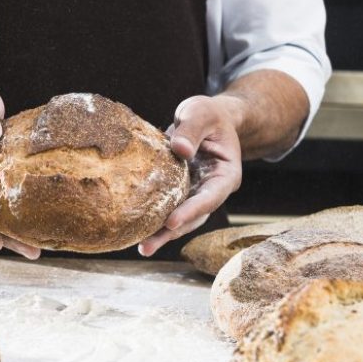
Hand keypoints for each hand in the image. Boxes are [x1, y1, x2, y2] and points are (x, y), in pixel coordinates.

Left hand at [138, 95, 241, 256]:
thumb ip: (192, 129)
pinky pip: (168, 207)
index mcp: (226, 175)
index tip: (171, 222)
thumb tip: (180, 150)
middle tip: (147, 246)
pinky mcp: (180, 191)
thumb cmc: (209, 114)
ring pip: (181, 218)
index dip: (190, 211)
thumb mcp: (202, 113)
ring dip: (161, 233)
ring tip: (141, 247)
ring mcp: (196, 192)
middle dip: (171, 232)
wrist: (208, 118)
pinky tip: (136, 229)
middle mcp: (212, 189)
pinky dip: (155, 218)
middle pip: (194, 217)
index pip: (209, 197)